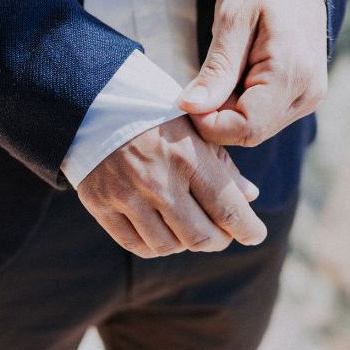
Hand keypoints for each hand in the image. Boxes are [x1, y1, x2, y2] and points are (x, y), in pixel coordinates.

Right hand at [77, 117, 266, 257]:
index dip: (248, 229)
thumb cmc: (154, 116)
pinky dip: (156, 245)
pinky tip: (163, 231)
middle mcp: (157, 180)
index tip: (256, 235)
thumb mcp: (194, 128)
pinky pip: (137, 245)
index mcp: (186, 156)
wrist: (93, 103)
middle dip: (219, 240)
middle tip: (223, 234)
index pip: (227, 208)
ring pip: (169, 246)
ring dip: (186, 243)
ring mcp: (126, 195)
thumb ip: (223, 165)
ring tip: (190, 229)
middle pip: (200, 237)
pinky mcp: (101, 205)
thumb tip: (249, 198)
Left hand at [177, 0, 327, 146]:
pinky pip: (265, 118)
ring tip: (221, 74)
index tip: (186, 100)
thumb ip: (216, 68)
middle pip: (251, 132)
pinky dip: (242, 106)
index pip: (246, 126)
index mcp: (292, 71)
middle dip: (217, 118)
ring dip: (228, 112)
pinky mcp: (303, 97)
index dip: (209, 123)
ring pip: (257, 129)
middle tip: (198, 85)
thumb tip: (189, 107)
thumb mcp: (232, 18)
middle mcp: (307, 93)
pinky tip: (234, 79)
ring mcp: (309, 98)